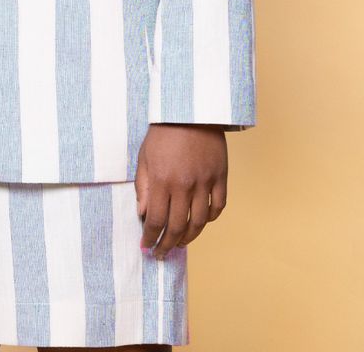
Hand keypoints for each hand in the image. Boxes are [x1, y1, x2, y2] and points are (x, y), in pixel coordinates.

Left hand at [134, 123, 227, 257]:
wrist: (191, 109)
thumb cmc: (163, 131)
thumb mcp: (144, 156)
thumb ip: (143, 186)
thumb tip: (143, 213)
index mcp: (162, 180)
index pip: (155, 220)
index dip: (150, 238)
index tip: (146, 246)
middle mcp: (184, 185)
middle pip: (176, 226)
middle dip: (167, 244)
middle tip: (162, 253)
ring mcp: (204, 182)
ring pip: (199, 222)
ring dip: (189, 238)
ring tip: (180, 243)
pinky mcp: (220, 176)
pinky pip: (218, 207)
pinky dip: (210, 219)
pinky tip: (201, 222)